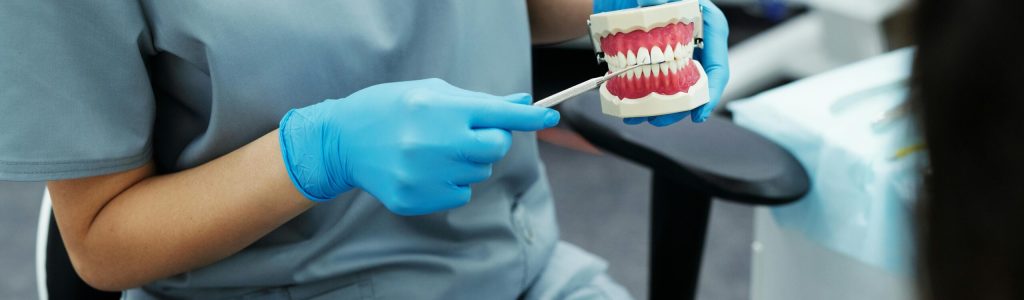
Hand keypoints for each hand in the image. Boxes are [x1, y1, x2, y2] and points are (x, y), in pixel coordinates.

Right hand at [278, 79, 558, 215]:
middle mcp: (438, 141)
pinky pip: (459, 194)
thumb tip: (520, 105)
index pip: (499, 115)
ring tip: (434, 151)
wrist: (344, 140)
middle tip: (467, 135)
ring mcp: (426, 173)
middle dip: (490, 141)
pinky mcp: (416, 198)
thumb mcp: (432, 93)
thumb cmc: (392, 109)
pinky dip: (450, 184)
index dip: (529, 118)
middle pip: (494, 148)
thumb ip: (479, 102)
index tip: (549, 118)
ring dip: (466, 163)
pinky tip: (424, 170)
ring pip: (478, 174)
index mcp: (443, 108)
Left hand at [594, 0, 730, 125]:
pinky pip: (655, 80)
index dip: (710, 93)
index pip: (717, 65)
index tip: (698, 113)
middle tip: (658, 119)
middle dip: (678, 106)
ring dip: (658, 105)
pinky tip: (629, 103)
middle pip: (695, 83)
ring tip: (638, 116)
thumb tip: (656, 3)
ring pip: (674, 86)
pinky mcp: (658, 58)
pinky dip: (643, 94)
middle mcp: (696, 41)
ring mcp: (677, 52)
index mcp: (707, 23)